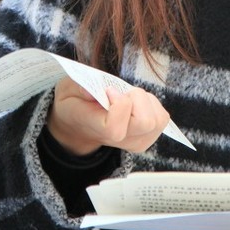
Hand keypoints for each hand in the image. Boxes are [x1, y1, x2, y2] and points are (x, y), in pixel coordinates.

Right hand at [46, 76, 170, 155]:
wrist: (78, 124)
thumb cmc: (75, 103)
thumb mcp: (68, 90)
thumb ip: (78, 88)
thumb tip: (92, 91)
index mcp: (96, 129)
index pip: (116, 128)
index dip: (119, 103)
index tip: (108, 91)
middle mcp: (119, 140)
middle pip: (145, 122)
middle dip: (137, 98)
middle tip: (121, 93)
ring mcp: (135, 141)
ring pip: (157, 120)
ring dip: (145, 101)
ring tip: (128, 98)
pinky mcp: (147, 137)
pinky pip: (162, 118)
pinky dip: (152, 105)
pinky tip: (136, 104)